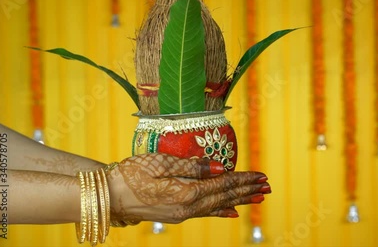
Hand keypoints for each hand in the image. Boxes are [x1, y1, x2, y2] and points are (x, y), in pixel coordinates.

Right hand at [106, 153, 270, 223]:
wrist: (109, 196)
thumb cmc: (132, 175)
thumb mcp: (161, 163)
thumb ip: (191, 166)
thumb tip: (218, 167)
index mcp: (187, 192)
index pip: (223, 184)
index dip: (244, 179)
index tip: (261, 176)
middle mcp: (189, 206)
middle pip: (226, 196)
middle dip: (248, 190)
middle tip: (268, 187)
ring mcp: (183, 213)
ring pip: (219, 205)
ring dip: (240, 199)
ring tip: (258, 197)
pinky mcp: (177, 214)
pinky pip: (206, 212)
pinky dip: (222, 210)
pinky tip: (231, 212)